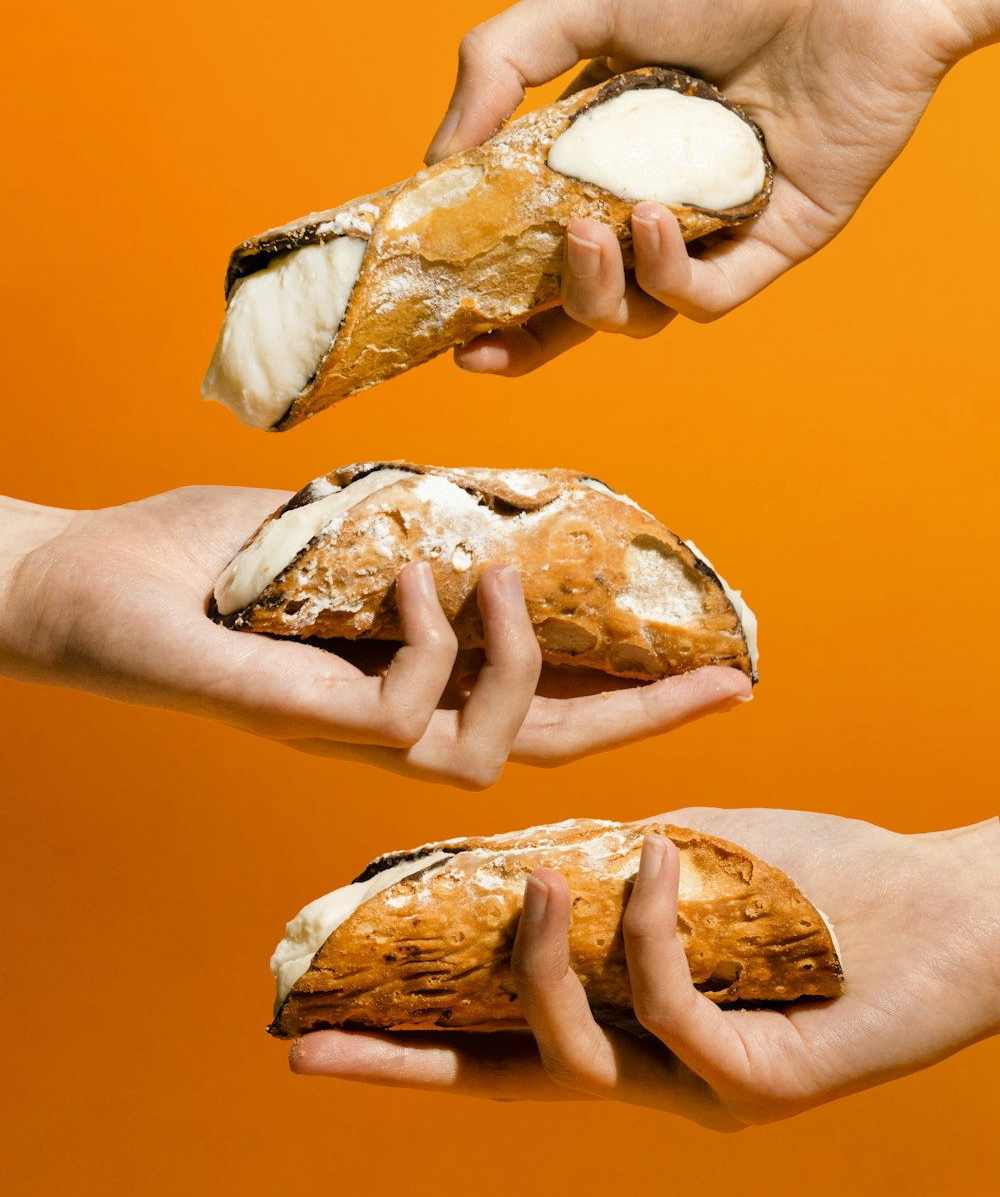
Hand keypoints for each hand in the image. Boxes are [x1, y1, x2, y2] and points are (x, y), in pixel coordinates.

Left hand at [0, 491, 749, 786]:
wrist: (79, 581)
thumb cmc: (196, 558)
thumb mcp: (331, 529)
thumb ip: (409, 532)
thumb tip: (498, 508)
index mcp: (405, 680)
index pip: (539, 703)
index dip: (629, 695)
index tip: (711, 666)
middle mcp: (386, 724)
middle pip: (543, 748)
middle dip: (645, 721)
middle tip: (727, 681)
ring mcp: (342, 733)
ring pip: (484, 754)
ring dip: (520, 660)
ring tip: (500, 572)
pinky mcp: (294, 719)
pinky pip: (400, 713)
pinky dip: (426, 637)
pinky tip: (404, 574)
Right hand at [290, 807, 999, 1124]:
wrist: (947, 904)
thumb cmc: (821, 879)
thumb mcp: (688, 862)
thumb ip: (608, 871)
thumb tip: (515, 852)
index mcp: (633, 1027)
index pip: (499, 1042)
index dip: (407, 1042)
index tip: (316, 1027)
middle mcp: (658, 1075)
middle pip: (506, 1083)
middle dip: (405, 1067)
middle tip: (314, 1037)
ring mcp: (707, 1090)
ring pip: (578, 1056)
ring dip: (540, 960)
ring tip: (537, 873)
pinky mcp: (765, 1085)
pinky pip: (672, 1013)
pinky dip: (649, 929)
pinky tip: (659, 855)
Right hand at [426, 0, 999, 376]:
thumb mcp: (588, 0)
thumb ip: (499, 67)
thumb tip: (436, 162)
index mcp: (601, 159)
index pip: (536, 247)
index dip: (489, 294)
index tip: (442, 320)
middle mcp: (650, 205)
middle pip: (577, 307)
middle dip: (523, 343)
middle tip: (477, 348)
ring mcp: (710, 231)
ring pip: (636, 316)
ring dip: (595, 293)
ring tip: (591, 230)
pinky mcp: (771, 243)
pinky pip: (705, 299)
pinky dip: (668, 275)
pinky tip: (655, 218)